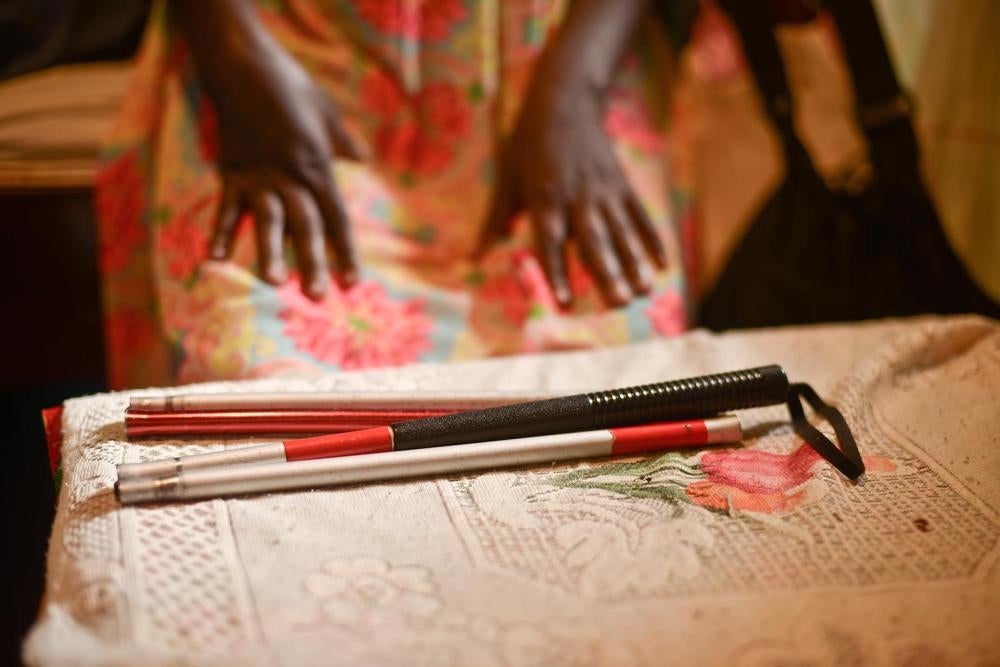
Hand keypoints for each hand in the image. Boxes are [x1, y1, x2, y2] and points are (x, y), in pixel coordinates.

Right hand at [204, 40, 364, 298]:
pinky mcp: (232, 171)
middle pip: (305, 227)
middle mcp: (290, 178)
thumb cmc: (291, 87)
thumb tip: (363, 160)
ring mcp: (259, 177)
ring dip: (270, 252)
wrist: (244, 66)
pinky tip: (215, 259)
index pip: (336, 218)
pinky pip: (226, 208)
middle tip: (318, 296)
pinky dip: (220, 233)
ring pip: (267, 221)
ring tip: (274, 282)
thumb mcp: (327, 114)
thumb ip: (344, 143)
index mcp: (318, 168)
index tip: (353, 283)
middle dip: (313, 263)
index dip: (346, 252)